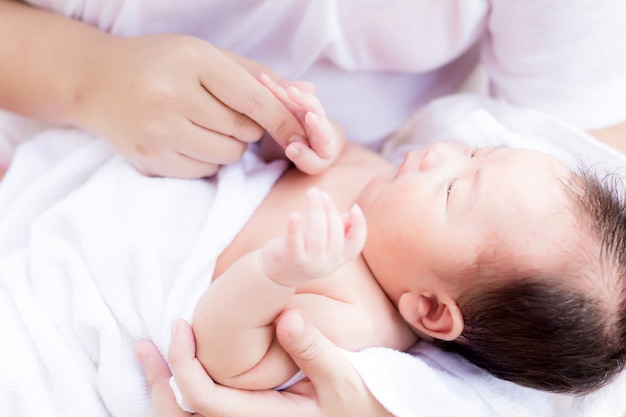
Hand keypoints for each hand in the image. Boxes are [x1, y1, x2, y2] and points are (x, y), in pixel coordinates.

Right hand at [78, 34, 305, 177]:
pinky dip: (207, 159)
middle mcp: (172, 98)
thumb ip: (257, 76)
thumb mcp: (206, 55)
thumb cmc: (161, 63)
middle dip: (246, 127)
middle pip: (243, 133)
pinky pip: (204, 171)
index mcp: (191, 62)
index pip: (254, 100)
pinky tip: (187, 138)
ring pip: (227, 156)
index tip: (304, 134)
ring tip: (204, 124)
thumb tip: (309, 93)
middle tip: (223, 111)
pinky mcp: (150, 160)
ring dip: (229, 145)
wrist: (96, 82)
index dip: (283, 120)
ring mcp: (158, 133)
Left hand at [136, 310, 392, 416]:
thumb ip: (317, 351)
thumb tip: (286, 315)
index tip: (180, 325)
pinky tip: (191, 372)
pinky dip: (189, 395)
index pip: (203, 398)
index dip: (183, 363)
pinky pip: (210, 413)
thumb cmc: (364, 408)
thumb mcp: (346, 381)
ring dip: (166, 392)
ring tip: (153, 361)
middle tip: (143, 348)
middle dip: (157, 383)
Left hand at [259, 187, 365, 285]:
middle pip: (335, 233)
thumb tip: (349, 215)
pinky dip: (294, 229)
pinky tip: (294, 215)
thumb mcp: (324, 242)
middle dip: (329, 209)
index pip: (356, 244)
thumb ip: (338, 231)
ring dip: (316, 210)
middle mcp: (328, 264)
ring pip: (318, 236)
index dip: (359, 226)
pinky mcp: (292, 260)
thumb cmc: (304, 249)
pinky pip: (295, 244)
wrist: (278, 272)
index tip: (354, 207)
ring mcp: (310, 264)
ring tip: (312, 192)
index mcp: (339, 258)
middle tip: (320, 193)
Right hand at [260, 74, 343, 173]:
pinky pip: (283, 94)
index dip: (317, 124)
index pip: (322, 130)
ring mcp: (303, 108)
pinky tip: (261, 78)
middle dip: (302, 99)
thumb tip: (292, 148)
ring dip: (280, 90)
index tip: (310, 117)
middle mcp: (316, 118)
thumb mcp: (313, 163)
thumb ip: (306, 158)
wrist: (316, 143)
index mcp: (325, 136)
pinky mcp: (292, 103)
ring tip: (264, 80)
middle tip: (291, 91)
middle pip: (313, 106)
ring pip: (294, 98)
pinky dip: (272, 88)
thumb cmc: (315, 158)